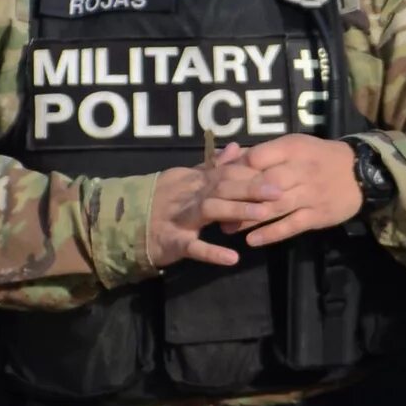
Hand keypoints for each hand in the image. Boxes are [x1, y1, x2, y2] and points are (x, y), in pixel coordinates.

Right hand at [146, 158, 281, 268]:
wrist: (126, 225)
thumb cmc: (162, 203)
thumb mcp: (188, 180)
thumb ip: (213, 167)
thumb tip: (237, 147)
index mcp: (195, 182)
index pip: (227, 172)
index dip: (252, 172)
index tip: (279, 174)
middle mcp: (190, 196)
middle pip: (223, 187)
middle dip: (251, 188)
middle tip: (279, 191)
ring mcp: (181, 219)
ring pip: (210, 210)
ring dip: (236, 210)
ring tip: (262, 214)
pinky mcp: (173, 243)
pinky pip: (193, 248)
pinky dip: (212, 253)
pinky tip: (232, 258)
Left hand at [219, 134, 364, 247]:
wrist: (360, 172)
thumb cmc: (318, 158)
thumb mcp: (294, 146)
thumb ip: (264, 153)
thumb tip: (229, 159)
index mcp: (293, 149)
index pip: (258, 158)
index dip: (236, 170)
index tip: (218, 182)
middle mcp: (301, 170)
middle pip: (264, 184)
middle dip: (238, 197)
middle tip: (216, 209)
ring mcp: (310, 195)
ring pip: (275, 207)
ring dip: (248, 219)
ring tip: (227, 228)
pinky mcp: (317, 215)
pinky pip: (291, 225)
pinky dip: (271, 234)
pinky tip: (252, 241)